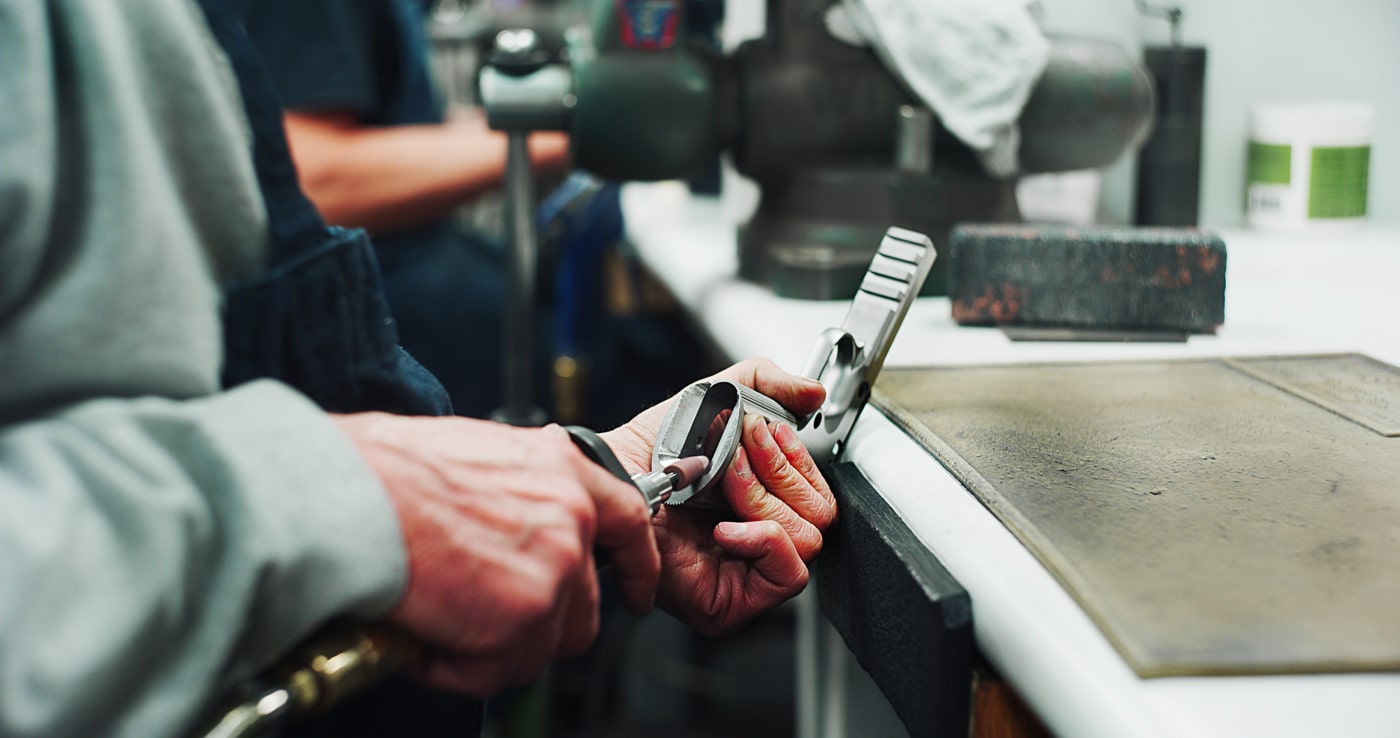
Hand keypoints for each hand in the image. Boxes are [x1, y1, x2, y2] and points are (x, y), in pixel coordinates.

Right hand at [330, 413, 659, 695]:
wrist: (348, 497)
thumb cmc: (388, 472)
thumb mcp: (479, 453)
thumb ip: (523, 490)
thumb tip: (521, 528)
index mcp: (562, 468)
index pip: (630, 522)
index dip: (636, 566)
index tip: (635, 593)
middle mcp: (570, 517)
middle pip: (583, 608)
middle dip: (535, 625)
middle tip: (480, 615)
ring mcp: (553, 571)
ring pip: (539, 647)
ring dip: (489, 647)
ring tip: (439, 614)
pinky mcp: (522, 619)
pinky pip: (496, 672)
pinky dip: (454, 666)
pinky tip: (425, 630)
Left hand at [601, 358, 836, 634]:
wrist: (614, 474)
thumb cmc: (656, 448)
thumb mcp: (718, 397)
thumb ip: (771, 383)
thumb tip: (814, 394)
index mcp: (769, 500)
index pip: (822, 492)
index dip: (796, 459)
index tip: (761, 431)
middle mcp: (762, 539)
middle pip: (821, 515)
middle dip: (777, 476)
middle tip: (736, 458)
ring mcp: (748, 575)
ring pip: (808, 540)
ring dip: (763, 500)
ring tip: (723, 484)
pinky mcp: (731, 603)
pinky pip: (788, 574)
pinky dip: (762, 539)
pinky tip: (725, 526)